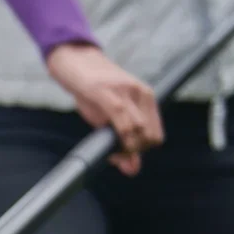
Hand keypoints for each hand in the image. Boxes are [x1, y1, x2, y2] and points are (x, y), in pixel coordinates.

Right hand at [44, 43, 163, 174]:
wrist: (76, 62)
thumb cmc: (94, 92)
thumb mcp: (110, 117)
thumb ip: (123, 143)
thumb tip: (133, 171)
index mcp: (147, 98)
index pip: (157, 136)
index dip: (141, 150)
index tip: (123, 152)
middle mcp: (141, 94)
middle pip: (150, 137)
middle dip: (134, 150)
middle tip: (114, 149)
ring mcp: (126, 92)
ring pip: (139, 132)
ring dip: (125, 147)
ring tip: (108, 143)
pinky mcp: (108, 93)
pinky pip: (123, 122)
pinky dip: (119, 137)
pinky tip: (105, 136)